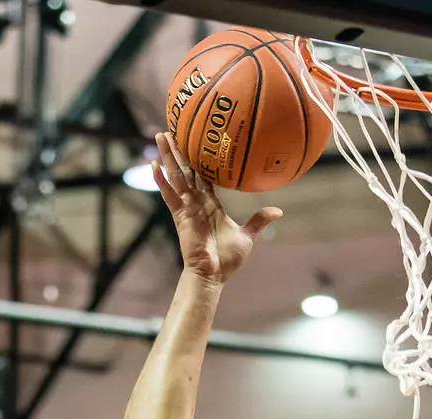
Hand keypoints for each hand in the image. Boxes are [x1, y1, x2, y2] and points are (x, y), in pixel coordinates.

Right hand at [151, 131, 280, 283]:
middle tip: (170, 130)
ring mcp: (187, 209)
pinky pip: (169, 196)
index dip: (197, 159)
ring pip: (176, 177)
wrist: (214, 275)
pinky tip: (154, 167)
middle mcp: (196, 203)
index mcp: (210, 205)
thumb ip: (259, 220)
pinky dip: (162, 182)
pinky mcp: (180, 217)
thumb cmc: (227, 259)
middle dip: (178, 151)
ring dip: (168, 157)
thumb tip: (277, 211)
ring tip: (160, 137)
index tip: (193, 142)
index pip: (202, 176)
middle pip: (185, 171)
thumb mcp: (248, 235)